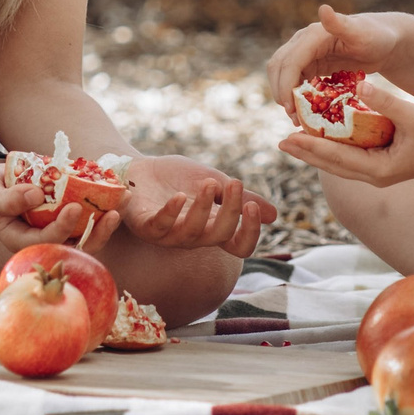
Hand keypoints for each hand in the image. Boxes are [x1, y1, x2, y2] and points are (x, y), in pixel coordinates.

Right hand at [0, 160, 122, 254]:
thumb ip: (7, 199)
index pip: (48, 241)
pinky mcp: (62, 212)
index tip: (76, 207)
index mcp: (22, 241)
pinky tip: (115, 185)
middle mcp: (42, 237)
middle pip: (75, 243)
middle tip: (114, 213)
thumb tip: (36, 195)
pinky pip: (85, 212)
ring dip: (106, 218)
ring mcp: (54, 226)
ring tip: (124, 198)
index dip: (64, 227)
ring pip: (85, 230)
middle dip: (97, 232)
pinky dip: (100, 200)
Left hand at [116, 154, 277, 257]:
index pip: (239, 246)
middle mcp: (193, 236)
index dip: (249, 232)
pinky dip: (171, 213)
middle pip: (219, 237)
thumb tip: (274, 215)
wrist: (139, 168)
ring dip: (203, 208)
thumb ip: (238, 198)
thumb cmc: (176, 178)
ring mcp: (168, 234)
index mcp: (212, 228)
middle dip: (231, 212)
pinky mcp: (144, 226)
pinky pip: (159, 227)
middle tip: (234, 183)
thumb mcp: (214, 182)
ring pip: (192, 234)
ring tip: (209, 182)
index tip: (253, 205)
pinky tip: (180, 196)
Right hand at [265, 4, 408, 113]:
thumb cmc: (376, 36)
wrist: (384, 40)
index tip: (290, 108)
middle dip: (281, 92)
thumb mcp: (361, 33)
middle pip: (278, 67)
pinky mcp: (310, 64)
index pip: (289, 61)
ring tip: (296, 118)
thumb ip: (340, 24)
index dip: (285, 85)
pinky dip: (295, 95)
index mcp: (312, 36)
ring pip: (282, 74)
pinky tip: (304, 112)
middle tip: (292, 117)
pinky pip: (295, 80)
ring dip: (285, 95)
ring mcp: (305, 53)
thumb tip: (323, 9)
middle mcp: (303, 42)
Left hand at [276, 75, 413, 188]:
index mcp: (379, 170)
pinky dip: (335, 147)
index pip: (336, 159)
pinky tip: (324, 135)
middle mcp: (376, 175)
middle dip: (306, 152)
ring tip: (294, 139)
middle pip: (332, 165)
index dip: (310, 147)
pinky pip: (353, 156)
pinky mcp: (385, 163)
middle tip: (280, 141)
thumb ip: (384, 101)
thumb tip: (359, 85)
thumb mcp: (413, 115)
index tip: (287, 138)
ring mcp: (380, 171)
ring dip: (318, 151)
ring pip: (340, 162)